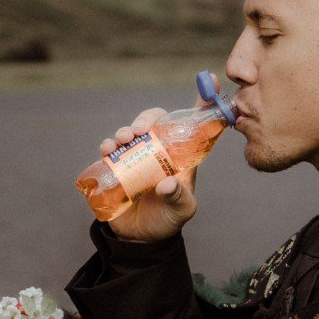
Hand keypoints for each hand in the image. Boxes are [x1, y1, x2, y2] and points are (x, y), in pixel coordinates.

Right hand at [100, 107, 199, 241]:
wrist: (141, 238)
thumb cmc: (168, 219)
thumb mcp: (181, 210)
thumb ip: (178, 197)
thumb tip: (166, 183)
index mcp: (180, 156)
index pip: (190, 125)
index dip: (201, 104)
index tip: (210, 80)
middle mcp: (157, 151)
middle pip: (154, 121)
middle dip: (146, 118)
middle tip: (140, 130)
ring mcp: (136, 157)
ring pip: (130, 132)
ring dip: (125, 130)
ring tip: (123, 138)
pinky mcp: (116, 167)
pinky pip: (110, 150)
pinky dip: (107, 145)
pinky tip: (107, 149)